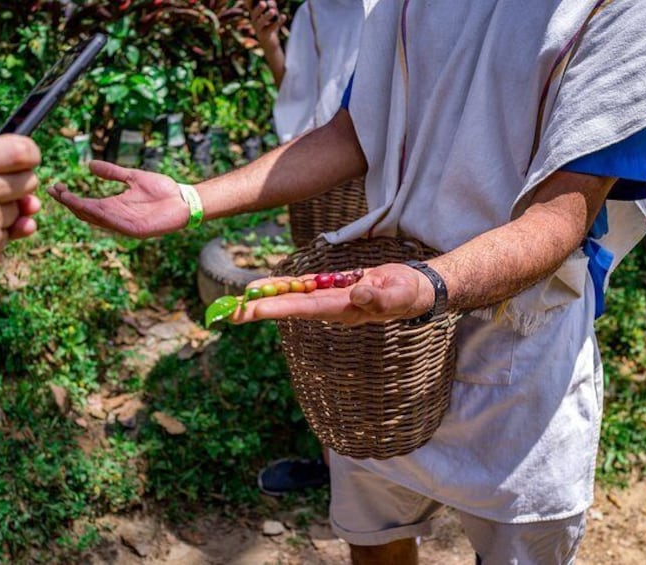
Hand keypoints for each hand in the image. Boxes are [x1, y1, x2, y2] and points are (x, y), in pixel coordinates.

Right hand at [48, 160, 189, 237]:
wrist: (184, 200)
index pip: (86, 204)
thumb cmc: (163, 190)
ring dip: (80, 208)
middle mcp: (116, 216)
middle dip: (69, 202)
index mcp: (114, 205)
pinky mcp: (136, 230)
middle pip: (86, 213)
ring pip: (97, 218)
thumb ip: (113, 172)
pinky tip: (88, 207)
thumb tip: (90, 165)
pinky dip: (100, 215)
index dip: (69, 197)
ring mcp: (125, 224)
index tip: (55, 187)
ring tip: (65, 197)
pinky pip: (114, 223)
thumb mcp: (132, 176)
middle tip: (55, 191)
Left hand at [232, 263, 435, 325]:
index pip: (305, 309)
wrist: (415, 290)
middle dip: (262, 309)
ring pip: (294, 298)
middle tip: (230, 314)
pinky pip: (304, 288)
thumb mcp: (400, 294)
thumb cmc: (409, 293)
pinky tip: (267, 286)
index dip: (278, 308)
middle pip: (291, 307)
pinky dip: (285, 286)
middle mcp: (332, 308)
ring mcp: (331, 299)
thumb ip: (379, 296)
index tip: (253, 310)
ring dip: (267, 298)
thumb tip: (358, 293)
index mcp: (345, 309)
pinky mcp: (333, 289)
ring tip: (239, 300)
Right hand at [247, 0, 286, 45]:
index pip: (249, 5)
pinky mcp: (264, 35)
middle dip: (258, 8)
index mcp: (253, 12)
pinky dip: (277, 22)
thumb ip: (272, 5)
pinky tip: (284, 16)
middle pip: (254, 13)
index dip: (249, 1)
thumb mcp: (272, 12)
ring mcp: (258, 28)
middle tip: (263, 3)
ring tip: (273, 11)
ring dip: (267, 16)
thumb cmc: (270, 23)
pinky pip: (270, 29)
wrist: (269, 42)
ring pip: (261, 22)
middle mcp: (254, 20)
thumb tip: (271, 2)